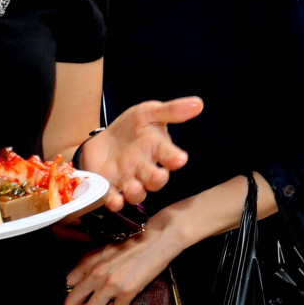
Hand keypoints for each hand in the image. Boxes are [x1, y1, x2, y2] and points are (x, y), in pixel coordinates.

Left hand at [65, 217, 188, 304]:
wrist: (159, 238)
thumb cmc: (135, 241)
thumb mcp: (106, 247)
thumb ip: (91, 263)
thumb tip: (83, 281)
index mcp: (89, 261)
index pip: (67, 285)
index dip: (76, 291)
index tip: (86, 292)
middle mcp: (95, 274)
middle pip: (71, 304)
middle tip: (94, 304)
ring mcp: (110, 284)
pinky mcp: (127, 292)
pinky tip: (125, 301)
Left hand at [78, 97, 203, 204]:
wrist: (104, 140)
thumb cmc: (132, 127)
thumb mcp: (148, 113)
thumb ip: (171, 111)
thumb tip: (199, 103)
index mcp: (158, 150)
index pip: (170, 155)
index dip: (175, 158)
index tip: (180, 159)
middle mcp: (146, 169)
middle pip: (155, 179)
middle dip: (157, 179)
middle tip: (159, 176)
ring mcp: (128, 180)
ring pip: (137, 192)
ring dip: (136, 192)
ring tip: (133, 188)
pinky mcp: (110, 187)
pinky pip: (113, 198)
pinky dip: (114, 201)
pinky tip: (113, 201)